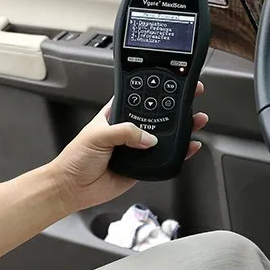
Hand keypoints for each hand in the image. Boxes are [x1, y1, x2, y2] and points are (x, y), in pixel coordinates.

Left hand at [50, 82, 207, 213]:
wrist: (73, 188)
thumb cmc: (76, 158)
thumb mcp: (97, 136)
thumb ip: (124, 132)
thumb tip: (148, 138)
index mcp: (117, 115)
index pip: (140, 97)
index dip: (156, 88)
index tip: (173, 81)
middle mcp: (130, 129)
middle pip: (158, 114)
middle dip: (176, 105)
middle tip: (191, 96)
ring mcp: (138, 146)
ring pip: (165, 134)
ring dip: (182, 127)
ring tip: (196, 119)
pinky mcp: (143, 164)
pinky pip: (166, 156)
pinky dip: (180, 151)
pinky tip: (190, 145)